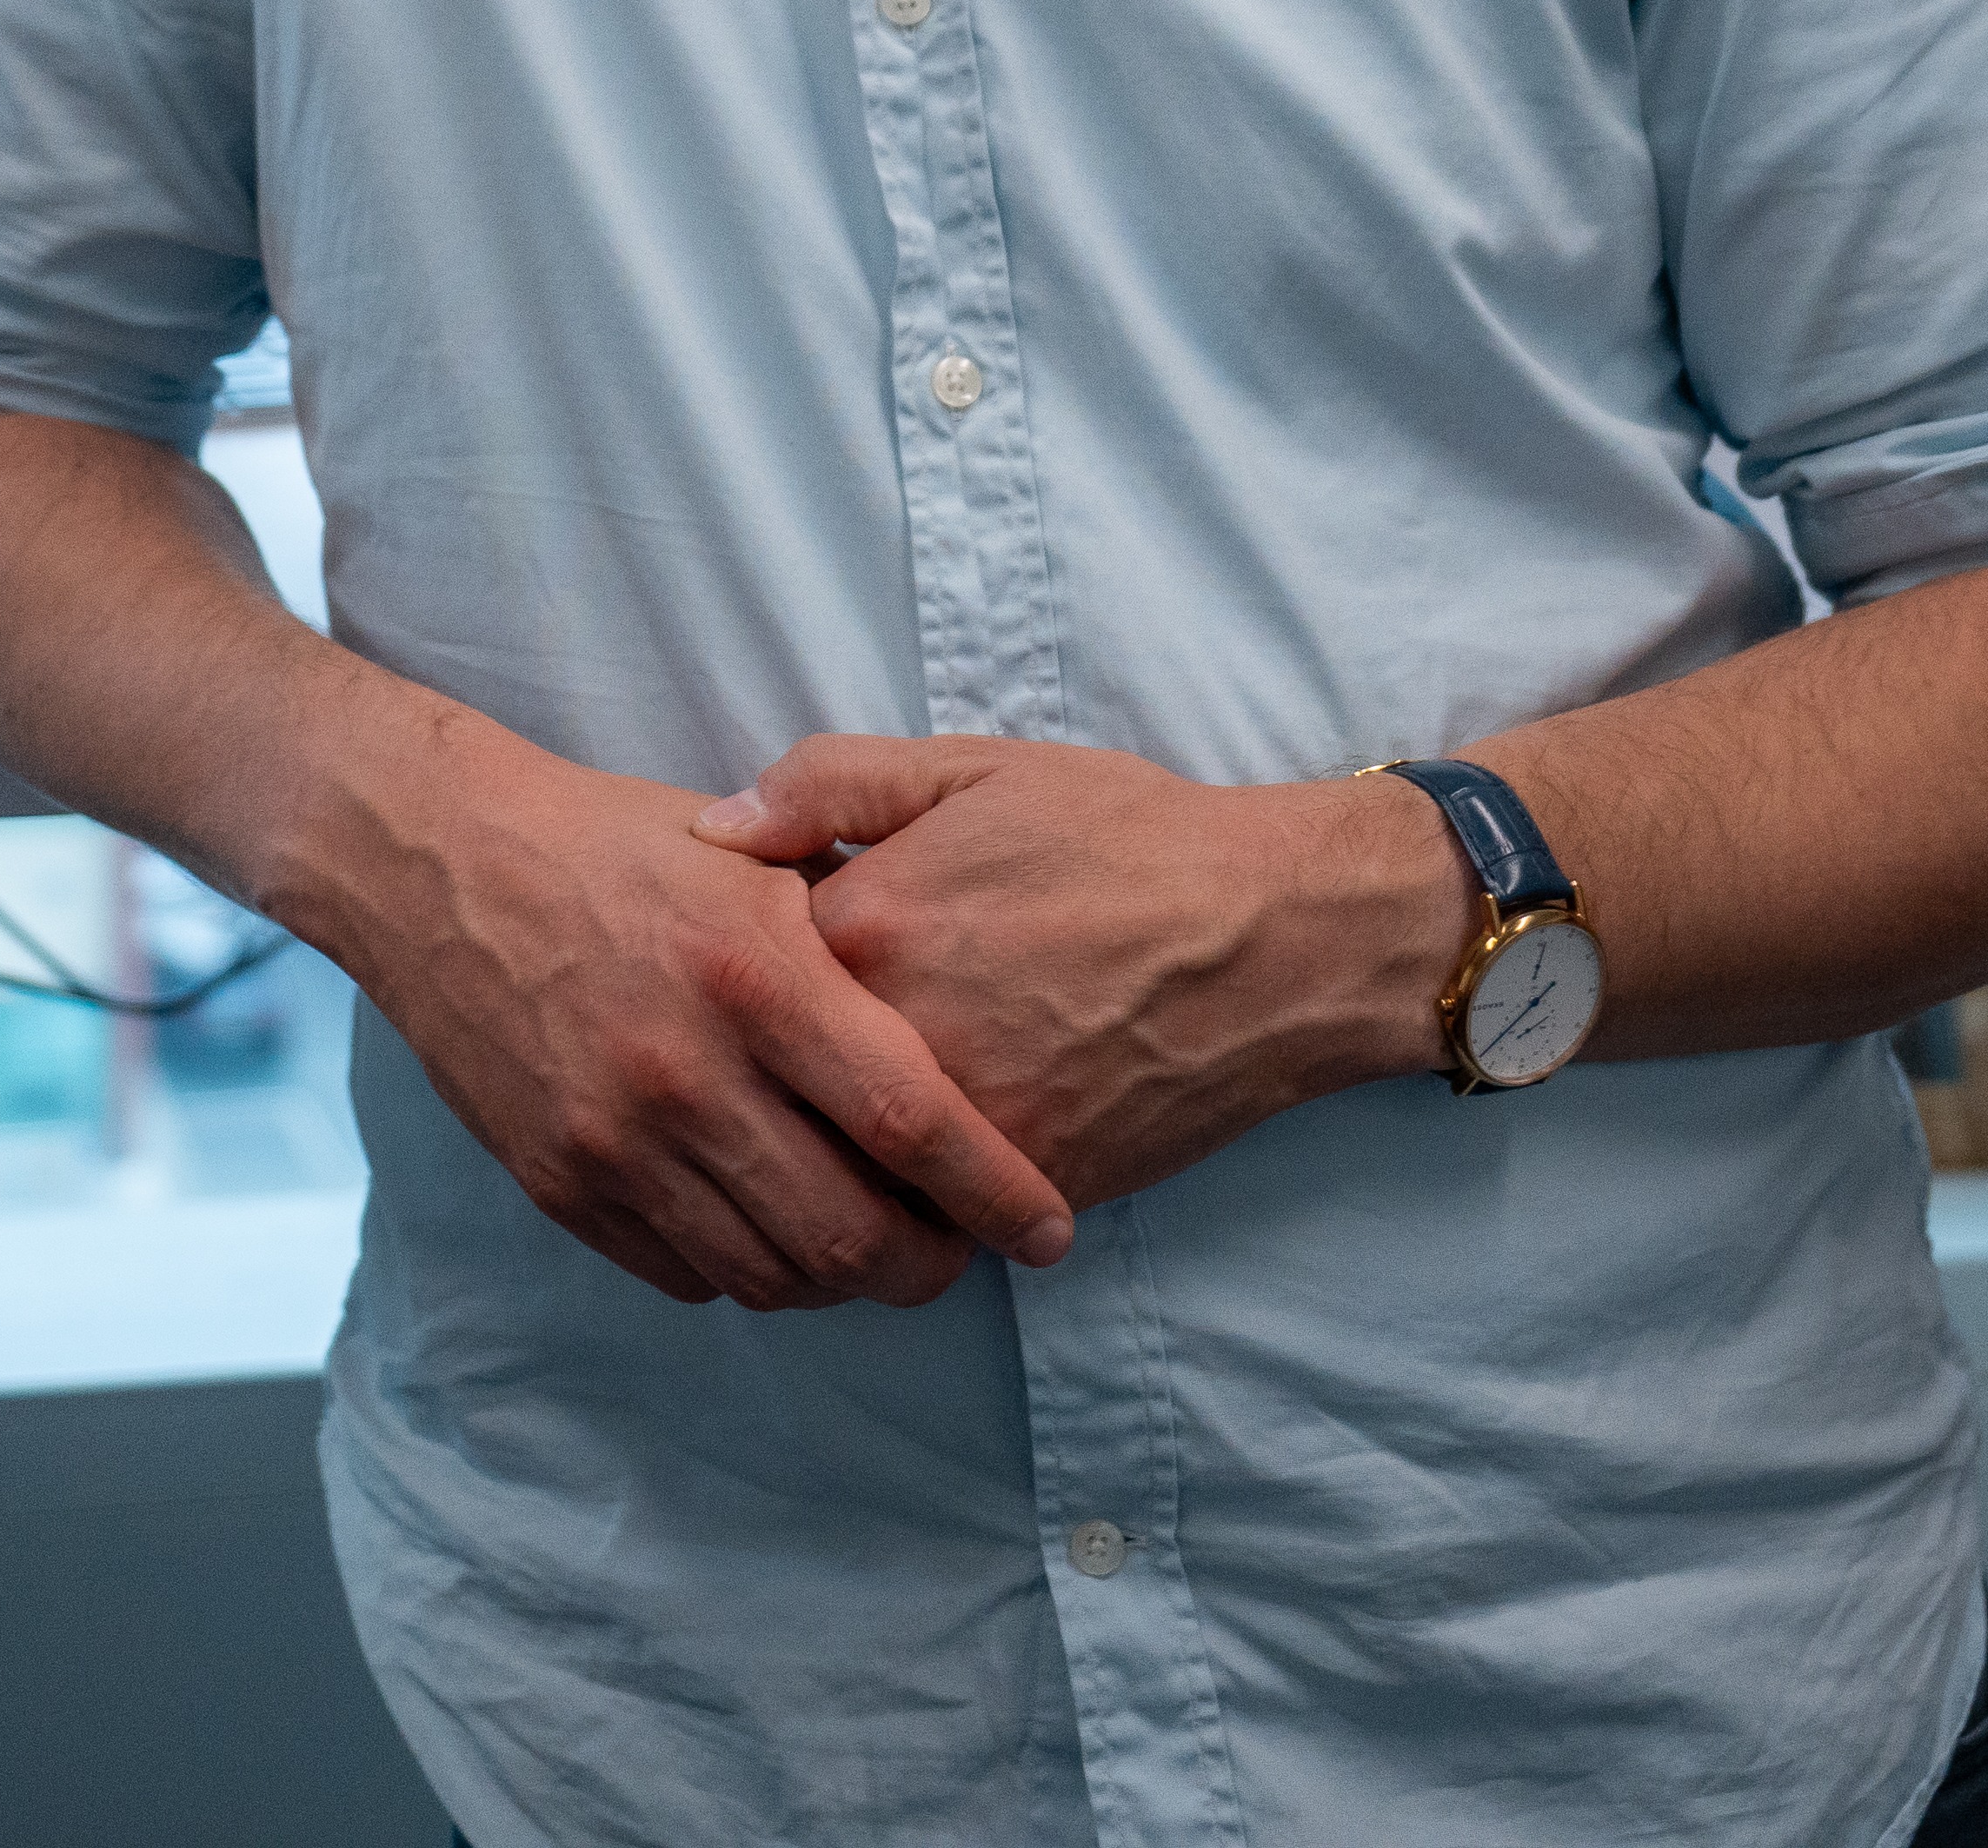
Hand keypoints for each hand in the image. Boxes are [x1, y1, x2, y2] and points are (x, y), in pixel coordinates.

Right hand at [304, 731, 1076, 1311]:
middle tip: (957, 1250)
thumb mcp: (747, 852)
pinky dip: (746, 1270)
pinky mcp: (558, 1181)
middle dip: (931, 1267)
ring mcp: (615, 1138)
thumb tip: (968, 1003)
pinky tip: (764, 1222)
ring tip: (865, 1240)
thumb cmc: (610, 844)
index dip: (997, 1193)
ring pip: (773, 1277)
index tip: (1048, 1227)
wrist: (436, 860)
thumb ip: (855, 924)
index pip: (910, 1120)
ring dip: (839, 1279)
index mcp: (753, 972)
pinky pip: (687, 1276)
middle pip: (851, 1236)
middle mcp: (685, 1069)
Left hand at [691, 736, 1458, 1211]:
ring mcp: (964, 1126)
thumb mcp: (970, 767)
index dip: (736, 966)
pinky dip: (903, 1206)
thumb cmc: (1124, 836)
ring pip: (837, 1169)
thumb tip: (709, 828)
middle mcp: (900, 1037)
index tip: (748, 961)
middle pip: (771, 1084)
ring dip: (818, 1159)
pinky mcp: (1025, 1186)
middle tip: (768, 1058)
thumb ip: (826, 784)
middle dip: (760, 1077)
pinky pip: (925, 1219)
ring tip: (818, 1129)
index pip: (734, 972)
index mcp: (866, 925)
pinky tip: (906, 1169)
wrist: (1278, 932)